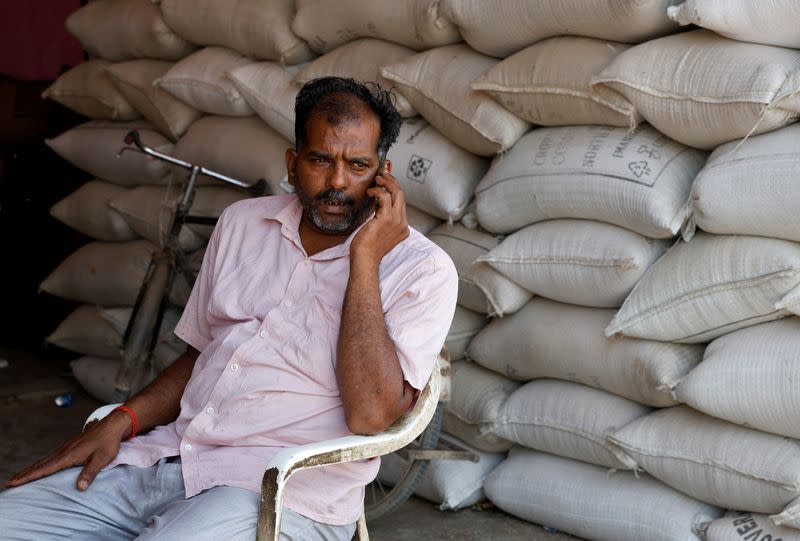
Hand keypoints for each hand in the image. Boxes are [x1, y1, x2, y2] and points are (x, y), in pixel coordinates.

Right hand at [5, 409, 130, 490]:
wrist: (112, 426)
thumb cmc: (108, 442)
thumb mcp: (102, 459)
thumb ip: (90, 472)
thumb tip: (79, 488)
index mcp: (69, 455)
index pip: (44, 469)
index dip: (28, 477)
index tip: (13, 483)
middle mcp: (63, 451)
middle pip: (40, 465)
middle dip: (24, 474)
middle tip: (9, 484)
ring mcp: (66, 449)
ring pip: (44, 461)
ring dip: (31, 470)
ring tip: (19, 478)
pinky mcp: (70, 448)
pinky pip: (51, 458)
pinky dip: (41, 465)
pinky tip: (40, 469)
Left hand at [351, 171, 408, 266]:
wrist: (365, 260)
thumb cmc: (367, 247)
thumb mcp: (379, 231)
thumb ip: (382, 218)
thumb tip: (378, 201)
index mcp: (403, 227)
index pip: (402, 202)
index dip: (394, 188)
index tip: (385, 180)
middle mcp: (402, 224)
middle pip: (402, 195)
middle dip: (392, 181)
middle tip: (381, 175)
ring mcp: (396, 222)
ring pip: (396, 193)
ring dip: (385, 183)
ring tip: (376, 180)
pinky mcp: (386, 219)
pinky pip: (385, 197)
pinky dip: (377, 191)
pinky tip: (370, 193)